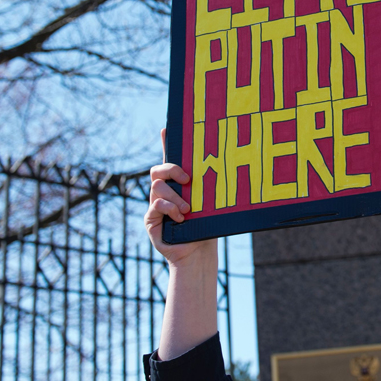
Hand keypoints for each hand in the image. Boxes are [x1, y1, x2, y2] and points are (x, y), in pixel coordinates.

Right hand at [146, 129, 216, 267]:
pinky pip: (156, 204)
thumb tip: (229, 168)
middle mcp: (164, 192)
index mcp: (178, 185)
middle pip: (158, 170)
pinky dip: (169, 209)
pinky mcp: (151, 219)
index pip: (170, 160)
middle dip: (171, 169)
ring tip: (188, 209)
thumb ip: (208, 188)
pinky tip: (180, 217)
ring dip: (175, 196)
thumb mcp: (209, 204)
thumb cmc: (206, 227)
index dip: (165, 143)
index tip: (166, 128)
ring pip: (157, 187)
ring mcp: (155, 204)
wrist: (198, 252)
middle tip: (187, 179)